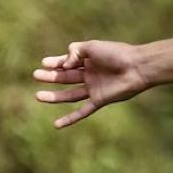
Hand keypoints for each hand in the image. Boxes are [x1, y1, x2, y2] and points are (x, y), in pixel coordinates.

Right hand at [33, 40, 151, 128]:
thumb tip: (63, 65)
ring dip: (54, 96)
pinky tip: (56, 125)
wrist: (137, 67)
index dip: (56, 62)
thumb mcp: (92, 46)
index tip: (44, 62)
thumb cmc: (116, 53)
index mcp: (90, 60)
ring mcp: (94, 88)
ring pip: (70, 94)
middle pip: (66, 77)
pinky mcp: (99, 100)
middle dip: (51, 77)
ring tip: (37, 96)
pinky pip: (82, 112)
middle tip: (36, 75)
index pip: (68, 62)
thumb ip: (75, 52)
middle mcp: (91, 74)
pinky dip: (70, 119)